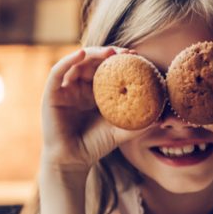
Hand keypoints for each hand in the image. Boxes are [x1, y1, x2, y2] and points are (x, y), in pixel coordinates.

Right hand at [40, 47, 147, 172]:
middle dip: (109, 53)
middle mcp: (78, 86)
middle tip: (126, 52)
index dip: (120, 60)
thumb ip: (138, 122)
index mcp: (93, 91)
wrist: (73, 161)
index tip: (137, 56)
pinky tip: (82, 53)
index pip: (106, 68)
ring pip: (76, 62)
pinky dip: (69, 60)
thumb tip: (162, 116)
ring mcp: (64, 89)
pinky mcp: (51, 93)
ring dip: (92, 53)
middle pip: (92, 61)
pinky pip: (58, 72)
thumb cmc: (95, 145)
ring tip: (109, 52)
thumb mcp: (120, 130)